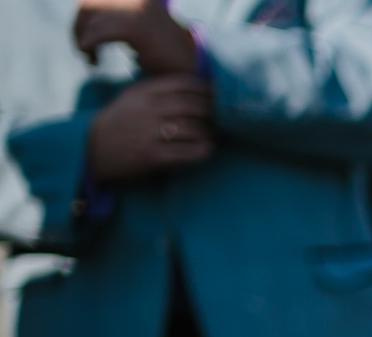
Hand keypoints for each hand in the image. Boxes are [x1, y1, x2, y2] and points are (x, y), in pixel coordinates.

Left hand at [75, 0, 200, 75]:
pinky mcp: (137, 28)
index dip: (82, 17)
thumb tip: (83, 16)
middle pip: (89, 4)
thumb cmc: (167, 57)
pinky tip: (92, 60)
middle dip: (78, 27)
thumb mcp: (138, 28)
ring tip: (90, 58)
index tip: (84, 38)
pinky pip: (100, 33)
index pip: (96, 0)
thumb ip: (116, 18)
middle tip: (82, 50)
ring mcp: (138, 10)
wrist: (194, 73)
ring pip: (91, 18)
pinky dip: (89, 45)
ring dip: (82, 38)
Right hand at [84, 75, 213, 182]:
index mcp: (144, 92)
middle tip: (218, 119)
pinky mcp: (153, 156)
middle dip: (212, 112)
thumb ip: (159, 90)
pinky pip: (188, 152)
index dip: (206, 89)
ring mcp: (150, 132)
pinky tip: (206, 150)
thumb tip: (196, 85)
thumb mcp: (134, 97)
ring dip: (209, 133)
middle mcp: (148, 109)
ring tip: (212, 135)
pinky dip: (203, 151)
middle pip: (194, 105)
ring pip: (194, 128)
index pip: (184, 83)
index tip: (216, 96)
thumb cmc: (120, 122)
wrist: (91, 148)